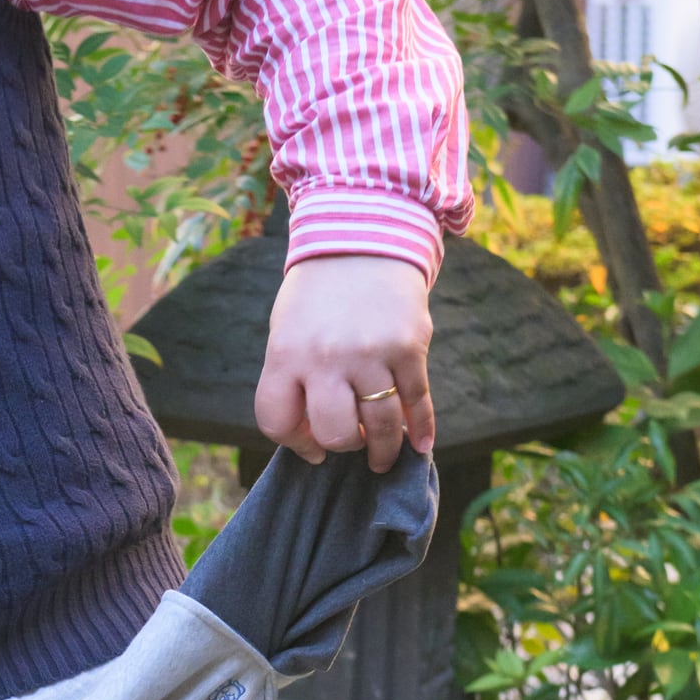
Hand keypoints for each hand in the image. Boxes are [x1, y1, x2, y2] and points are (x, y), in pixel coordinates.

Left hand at [254, 254, 435, 470]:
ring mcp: (371, 353)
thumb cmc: (318, 299)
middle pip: (335, 433)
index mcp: (285, 354)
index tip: (311, 446)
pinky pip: (417, 401)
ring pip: (381, 425)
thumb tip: (315, 443)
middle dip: (344, 445)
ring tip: (383, 459)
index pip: (278, 422)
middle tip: (352, 439)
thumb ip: (293, 383)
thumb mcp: (287, 333)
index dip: (295, 443)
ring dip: (384, 450)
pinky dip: (421, 429)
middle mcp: (326, 357)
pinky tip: (420, 446)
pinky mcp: (409, 347)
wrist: (363, 241)